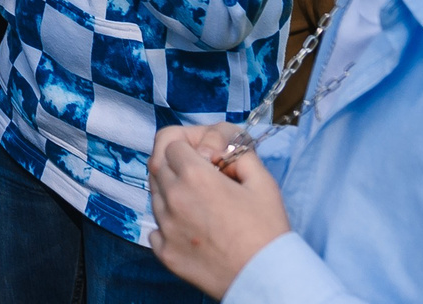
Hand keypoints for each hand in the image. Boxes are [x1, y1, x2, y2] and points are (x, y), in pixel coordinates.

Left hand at [147, 124, 291, 295]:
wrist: (267, 279)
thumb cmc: (268, 231)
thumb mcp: (262, 182)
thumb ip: (237, 153)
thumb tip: (219, 147)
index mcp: (195, 176)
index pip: (171, 142)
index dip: (187, 142)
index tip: (203, 153)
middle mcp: (174, 199)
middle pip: (158, 165)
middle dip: (174, 161)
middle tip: (198, 171)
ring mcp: (166, 228)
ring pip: (155, 195)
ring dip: (171, 190)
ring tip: (200, 202)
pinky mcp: (165, 253)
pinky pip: (156, 228)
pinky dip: (168, 222)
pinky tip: (192, 226)